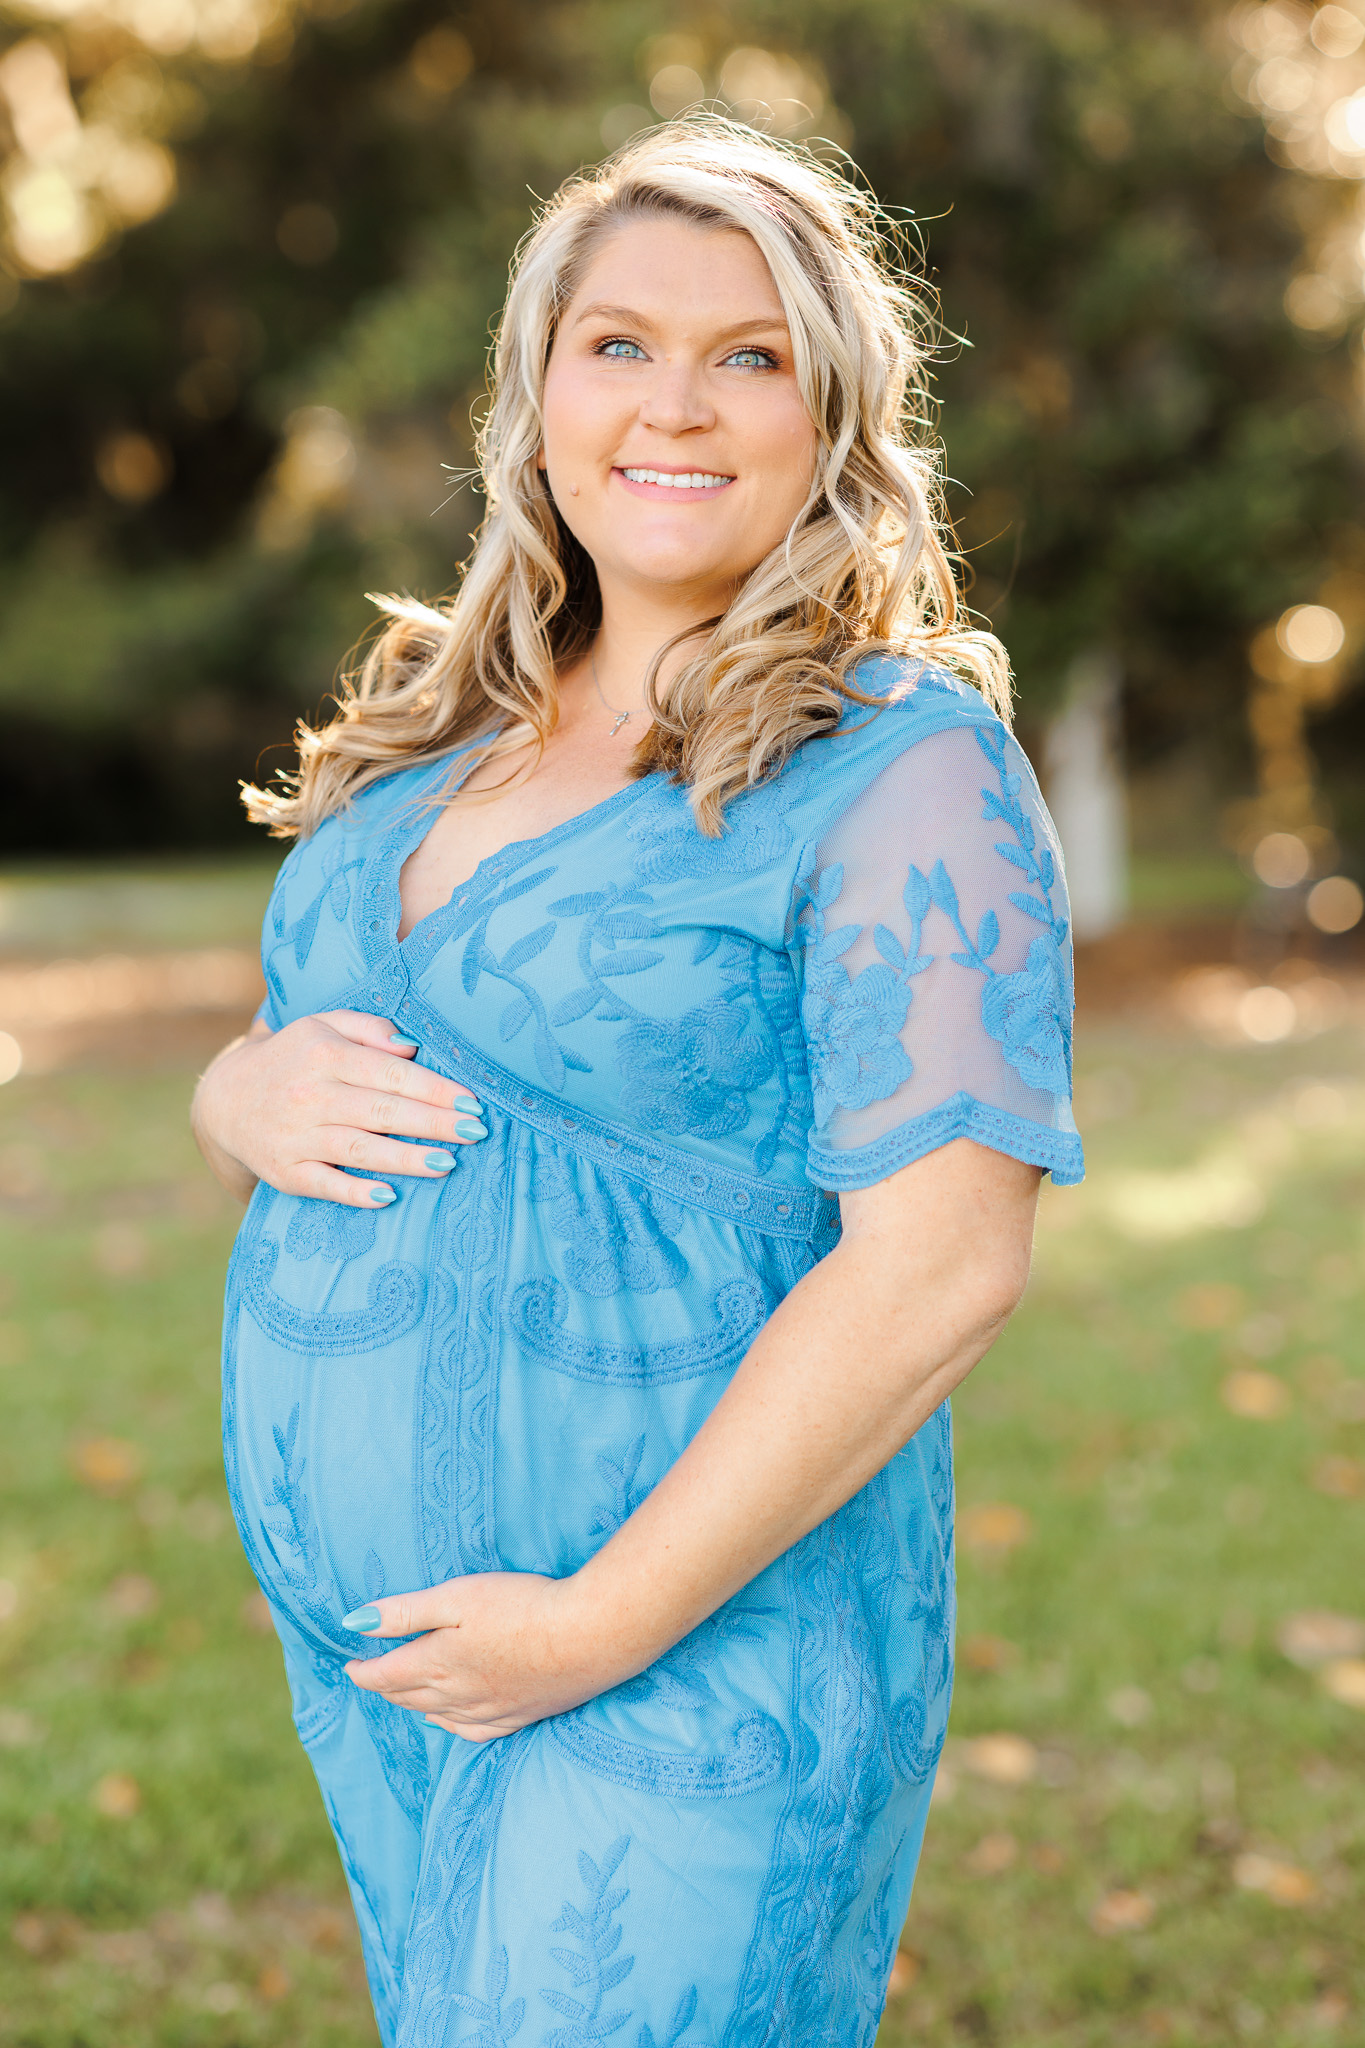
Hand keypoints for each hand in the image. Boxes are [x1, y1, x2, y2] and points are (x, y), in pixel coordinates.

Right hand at [191, 1009, 486, 1206]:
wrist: (225, 1100)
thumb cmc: (293, 1058)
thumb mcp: (322, 1026)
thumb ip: (368, 1028)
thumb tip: (412, 1047)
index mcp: (325, 1055)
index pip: (391, 1073)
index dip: (434, 1089)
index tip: (471, 1103)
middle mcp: (309, 1095)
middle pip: (382, 1110)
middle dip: (432, 1123)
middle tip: (476, 1132)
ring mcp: (295, 1136)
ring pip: (358, 1148)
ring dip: (404, 1158)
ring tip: (446, 1163)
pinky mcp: (284, 1171)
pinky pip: (324, 1183)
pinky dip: (354, 1192)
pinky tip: (388, 1197)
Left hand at [342, 1573, 619, 1740]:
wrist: (587, 1636)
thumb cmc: (522, 1606)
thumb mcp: (457, 1596)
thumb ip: (405, 1612)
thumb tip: (354, 1623)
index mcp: (437, 1663)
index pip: (386, 1675)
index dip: (363, 1670)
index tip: (350, 1664)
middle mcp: (457, 1694)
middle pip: (408, 1697)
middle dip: (385, 1687)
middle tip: (372, 1675)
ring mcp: (489, 1710)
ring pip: (436, 1716)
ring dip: (412, 1706)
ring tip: (401, 1695)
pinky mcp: (519, 1715)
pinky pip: (471, 1731)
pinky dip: (450, 1726)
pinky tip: (449, 1720)